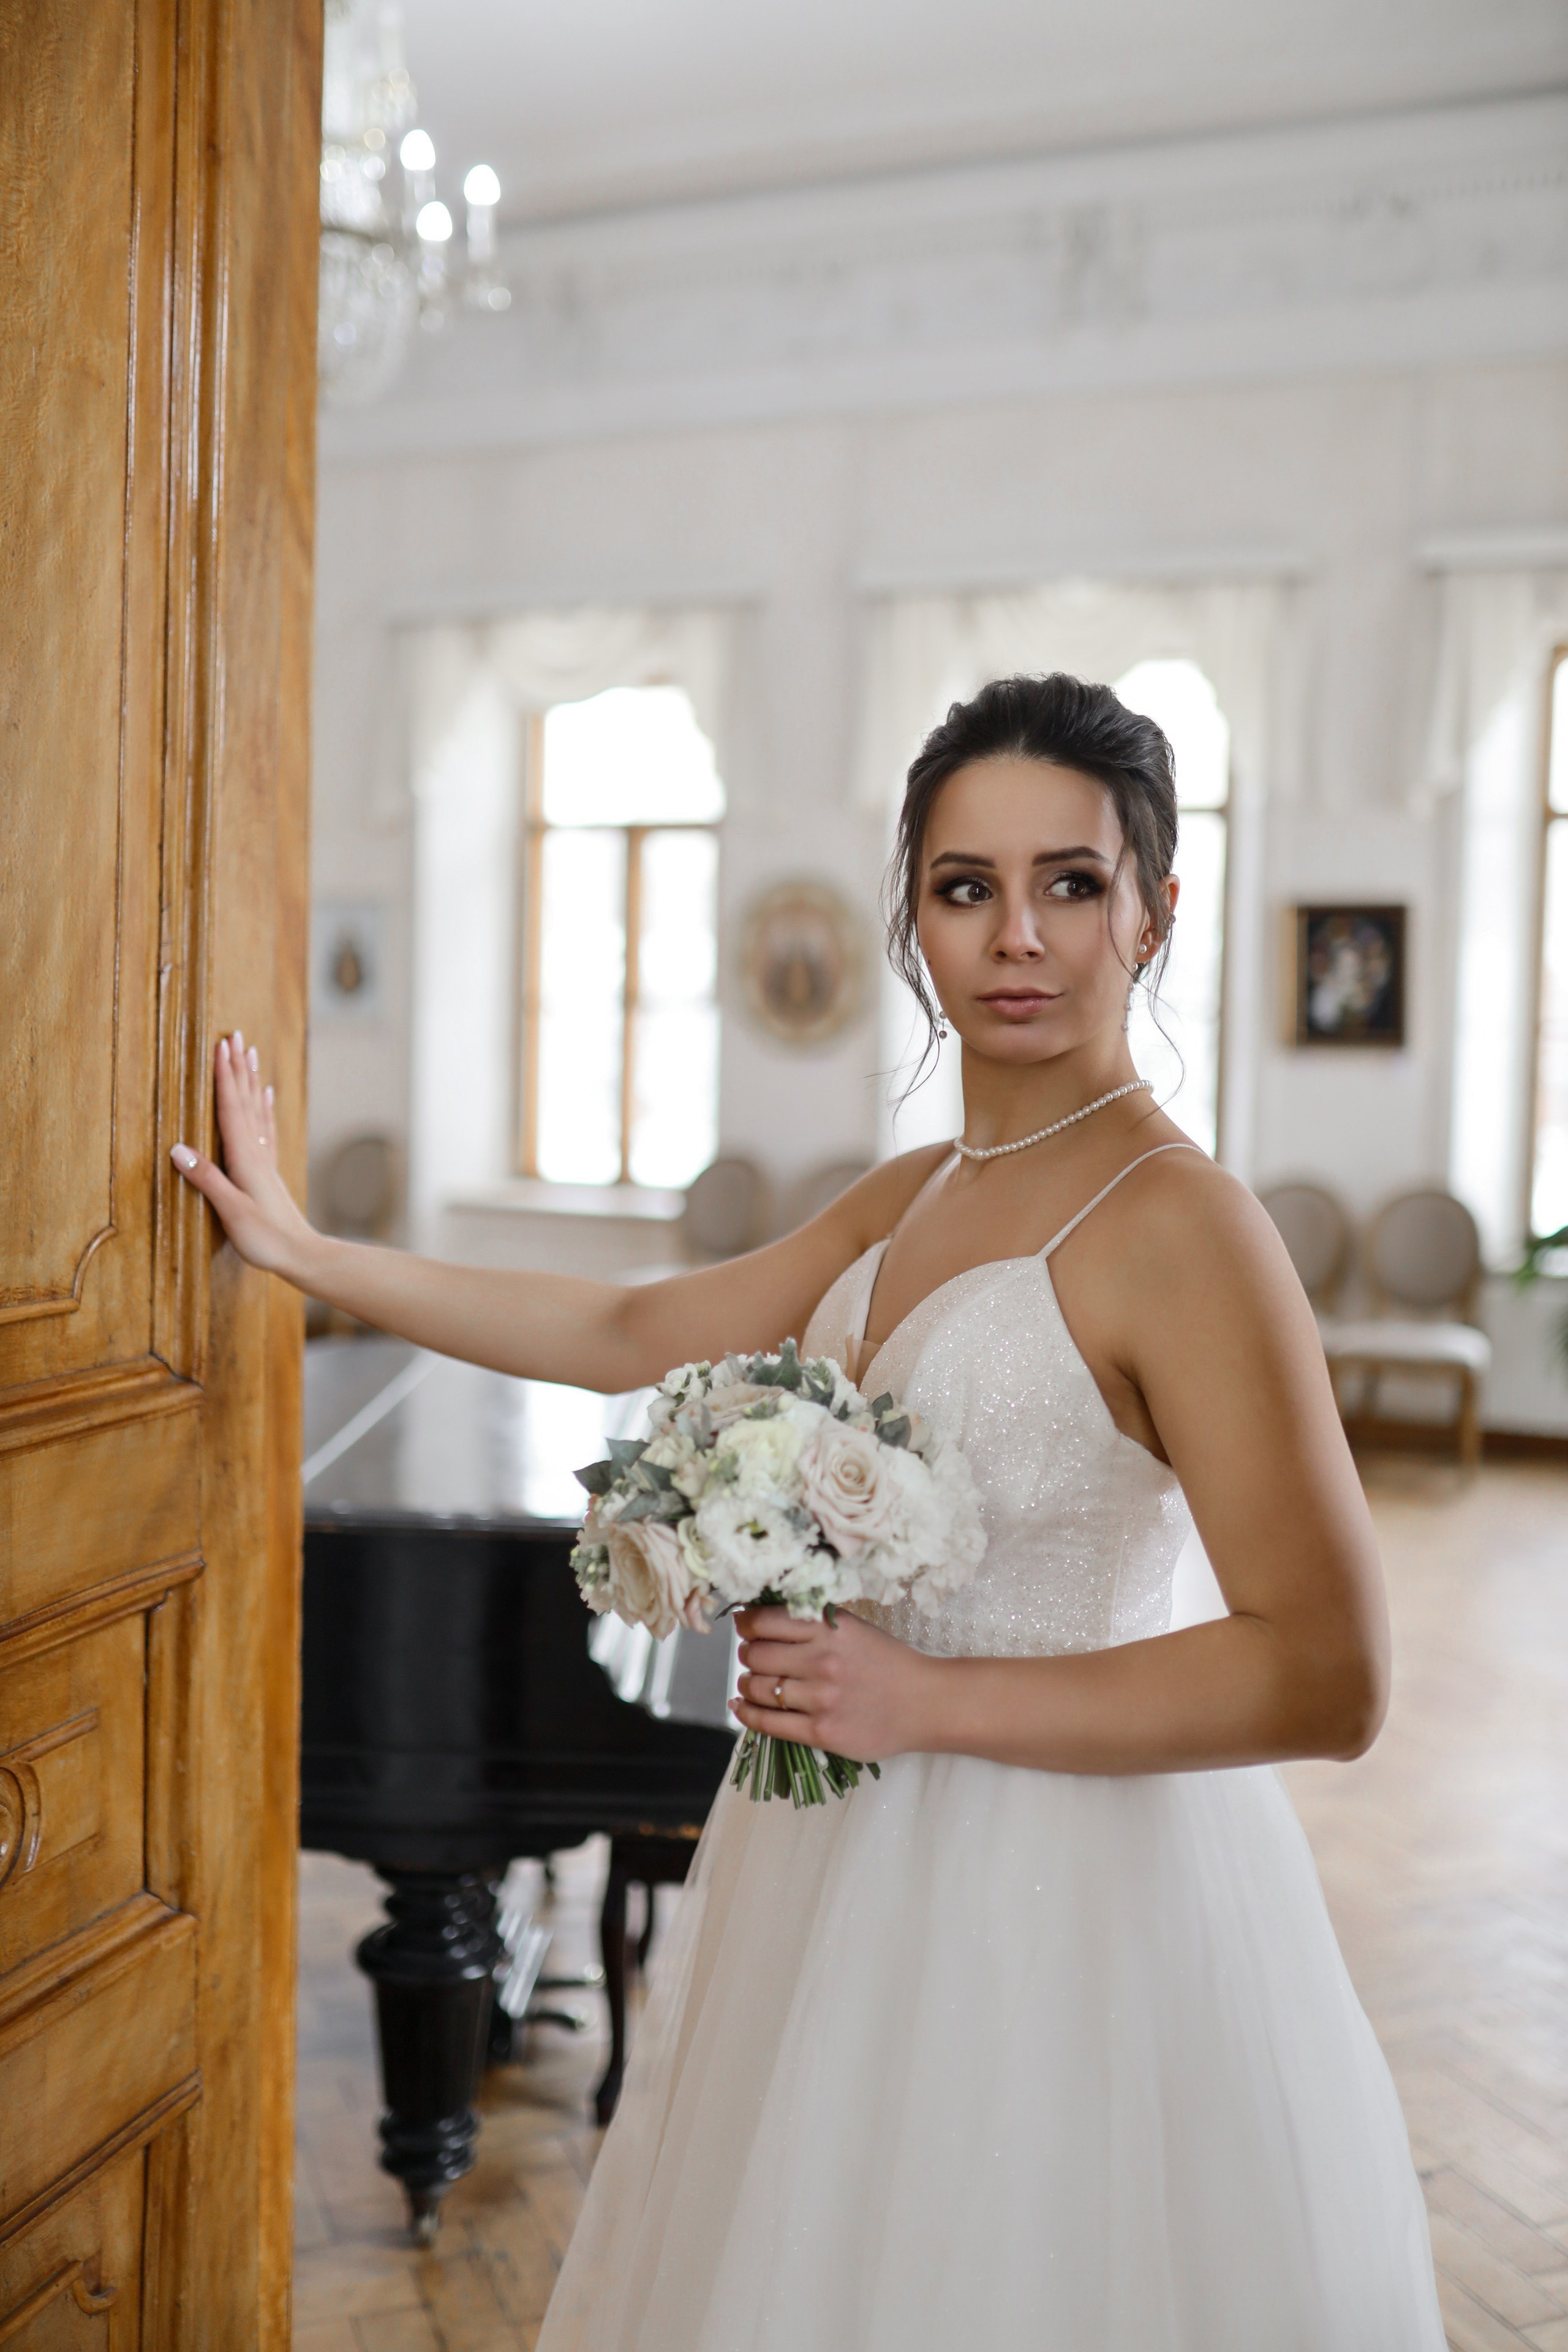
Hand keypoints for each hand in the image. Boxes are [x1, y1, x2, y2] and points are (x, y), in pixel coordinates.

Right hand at [170, 1032, 319, 1279]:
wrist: (302, 1255)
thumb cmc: (266, 1238)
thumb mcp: (231, 1211)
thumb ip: (206, 1179)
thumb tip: (177, 1147)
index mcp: (245, 1158)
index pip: (232, 1108)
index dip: (224, 1077)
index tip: (220, 1045)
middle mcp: (258, 1153)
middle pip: (247, 1101)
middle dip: (238, 1068)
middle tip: (235, 1034)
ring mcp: (266, 1161)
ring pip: (258, 1110)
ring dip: (252, 1081)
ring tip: (251, 1053)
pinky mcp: (270, 1172)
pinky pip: (267, 1130)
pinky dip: (265, 1108)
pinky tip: (268, 1095)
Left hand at [731, 1604, 938, 1762]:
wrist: (925, 1703)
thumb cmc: (888, 1663)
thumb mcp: (854, 1628)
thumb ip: (813, 1624)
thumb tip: (760, 1621)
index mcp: (830, 1629)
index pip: (765, 1621)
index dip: (746, 1624)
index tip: (744, 1628)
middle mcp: (823, 1660)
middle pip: (756, 1655)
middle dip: (747, 1655)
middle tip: (751, 1657)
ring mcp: (822, 1698)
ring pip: (758, 1688)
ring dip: (747, 1684)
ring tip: (751, 1682)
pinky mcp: (822, 1732)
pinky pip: (768, 1723)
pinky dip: (746, 1713)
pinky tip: (740, 1705)